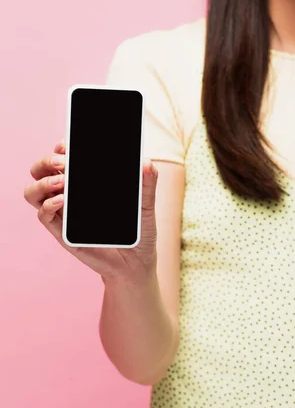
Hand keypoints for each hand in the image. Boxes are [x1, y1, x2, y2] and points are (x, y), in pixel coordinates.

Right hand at [24, 139, 158, 281]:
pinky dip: (49, 205)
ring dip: (42, 182)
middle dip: (46, 161)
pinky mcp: (62, 233)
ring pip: (34, 192)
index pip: (62, 158)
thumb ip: (147, 185)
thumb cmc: (138, 232)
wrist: (136, 263)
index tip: (68, 143)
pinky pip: (44, 216)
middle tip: (63, 161)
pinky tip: (63, 200)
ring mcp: (63, 214)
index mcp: (85, 183)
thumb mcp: (145, 206)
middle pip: (41, 170)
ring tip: (62, 181)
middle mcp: (69, 195)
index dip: (61, 147)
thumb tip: (146, 163)